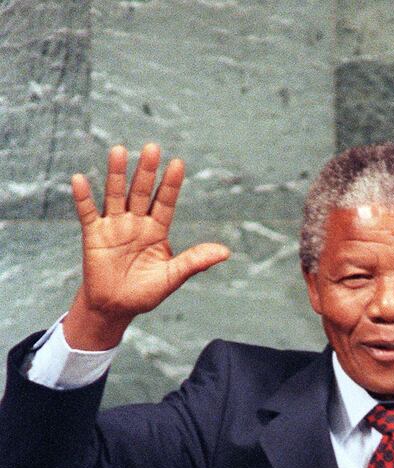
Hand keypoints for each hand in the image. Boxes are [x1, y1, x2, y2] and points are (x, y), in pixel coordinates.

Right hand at [63, 143, 229, 349]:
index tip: (178, 163)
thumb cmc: (145, 292)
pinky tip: (80, 179)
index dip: (171, 184)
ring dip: (117, 174)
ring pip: (115, 195)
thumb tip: (225, 251)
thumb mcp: (172, 277)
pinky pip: (88, 213)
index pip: (165, 202)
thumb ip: (194, 262)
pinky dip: (84, 197)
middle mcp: (136, 223)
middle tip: (153, 147)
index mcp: (157, 231)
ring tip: (119, 151)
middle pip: (142, 192)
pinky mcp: (94, 235)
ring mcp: (114, 226)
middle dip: (147, 171)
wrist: (115, 307)